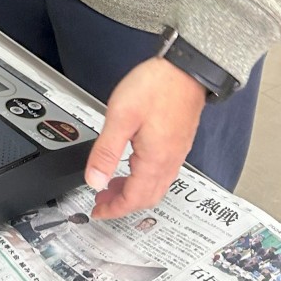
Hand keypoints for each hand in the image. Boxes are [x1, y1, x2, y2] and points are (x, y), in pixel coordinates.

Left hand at [84, 57, 206, 219]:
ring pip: (156, 186)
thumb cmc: (156, 86)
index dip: (113, 210)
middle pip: (147, 198)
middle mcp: (169, 161)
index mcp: (155, 160)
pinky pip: (162, 172)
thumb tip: (94, 180)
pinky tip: (132, 165)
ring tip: (112, 183)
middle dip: (122, 204)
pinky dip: (144, 178)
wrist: (186, 68)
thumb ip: (106, 152)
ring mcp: (176, 152)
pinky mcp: (178, 142)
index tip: (98, 212)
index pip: (133, 199)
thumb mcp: (120, 117)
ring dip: (133, 191)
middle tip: (102, 200)